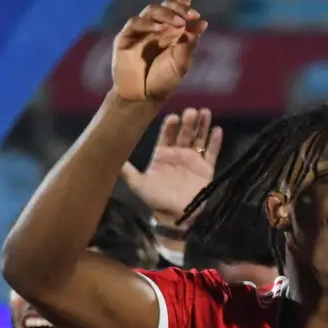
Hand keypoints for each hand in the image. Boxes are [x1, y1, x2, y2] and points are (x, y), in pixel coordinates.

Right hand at [112, 0, 207, 103]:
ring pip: (152, 10)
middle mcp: (157, 25)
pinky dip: (148, 24)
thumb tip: (203, 23)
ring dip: (167, 15)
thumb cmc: (164, 80)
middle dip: (180, 8)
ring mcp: (141, 29)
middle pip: (168, 5)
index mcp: (174, 29)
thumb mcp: (182, 63)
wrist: (143, 97)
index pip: (180, 2)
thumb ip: (190, 43)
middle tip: (192, 17)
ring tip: (179, 25)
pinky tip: (159, 30)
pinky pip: (135, 23)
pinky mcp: (125, 37)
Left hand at [120, 108, 221, 225]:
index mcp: (162, 154)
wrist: (175, 216)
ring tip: (206, 112)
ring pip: (199, 139)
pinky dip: (215, 142)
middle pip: (185, 133)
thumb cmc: (156, 200)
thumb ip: (127, 169)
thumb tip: (110, 154)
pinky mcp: (207, 169)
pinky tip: (218, 130)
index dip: (170, 125)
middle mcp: (178, 154)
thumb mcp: (138, 184)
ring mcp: (193, 161)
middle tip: (192, 111)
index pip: (167, 134)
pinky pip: (212, 153)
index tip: (174, 118)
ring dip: (202, 126)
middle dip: (188, 121)